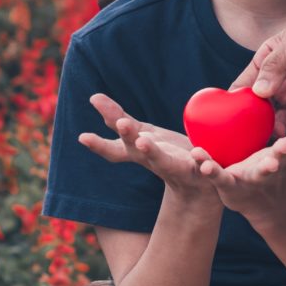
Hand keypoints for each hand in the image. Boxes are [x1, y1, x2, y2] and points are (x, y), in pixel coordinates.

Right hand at [79, 93, 217, 200]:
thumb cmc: (167, 155)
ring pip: (164, 162)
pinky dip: (202, 164)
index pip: (116, 150)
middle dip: (129, 138)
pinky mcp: (201, 172)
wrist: (200, 188)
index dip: (99, 145)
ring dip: (153, 152)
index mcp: (140, 153)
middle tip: (121, 124)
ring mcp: (178, 169)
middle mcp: (154, 162)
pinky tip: (199, 154)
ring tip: (144, 142)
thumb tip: (92, 97)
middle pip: (138, 151)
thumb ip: (118, 118)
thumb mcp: (143, 135)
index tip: (83, 137)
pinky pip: (202, 168)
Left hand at [191, 107, 285, 223]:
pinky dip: (207, 166)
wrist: (270, 201)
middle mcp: (271, 168)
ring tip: (215, 160)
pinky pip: (217, 173)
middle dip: (276, 159)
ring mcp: (250, 177)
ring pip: (244, 172)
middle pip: (275, 163)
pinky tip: (197, 157)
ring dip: (231, 167)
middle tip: (279, 154)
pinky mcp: (230, 182)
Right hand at [230, 3, 285, 133]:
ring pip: (279, 127)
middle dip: (250, 130)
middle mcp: (281, 86)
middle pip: (259, 113)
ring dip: (272, 140)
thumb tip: (258, 92)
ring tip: (265, 155)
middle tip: (242, 146)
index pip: (244, 88)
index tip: (222, 122)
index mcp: (268, 65)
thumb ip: (277, 64)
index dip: (232, 105)